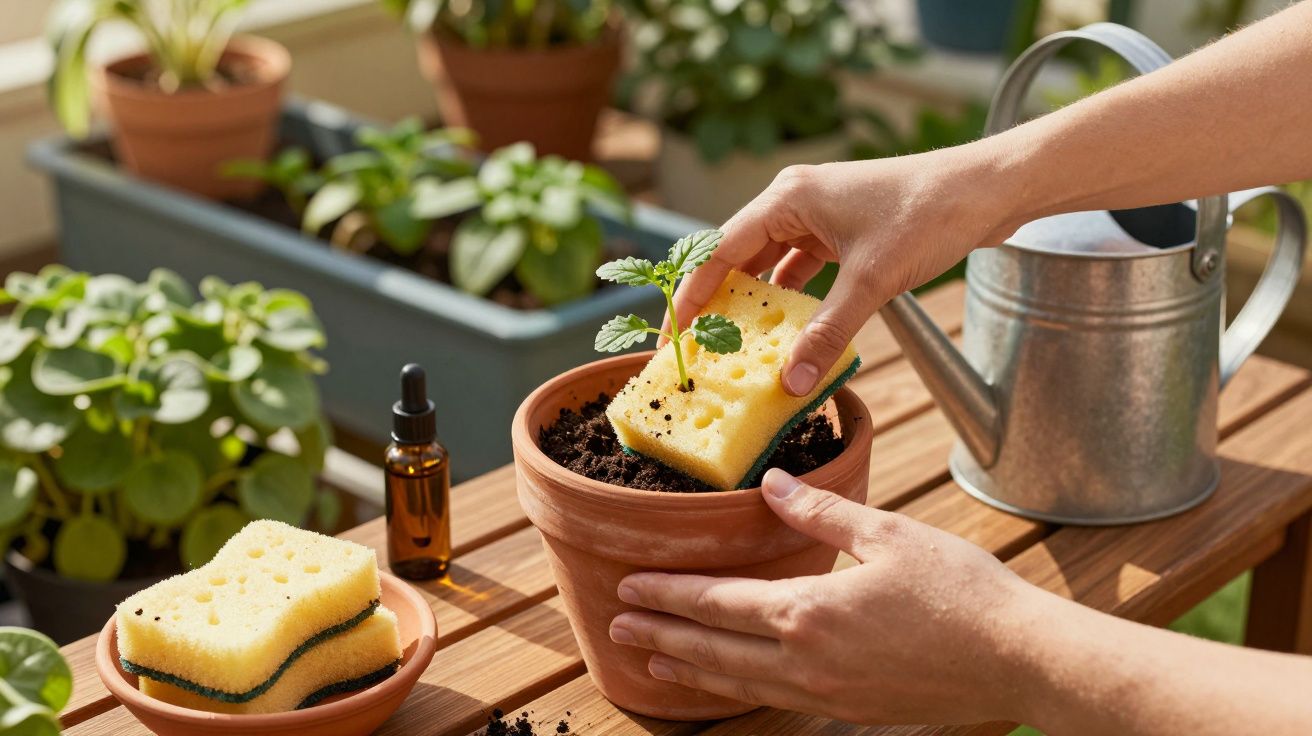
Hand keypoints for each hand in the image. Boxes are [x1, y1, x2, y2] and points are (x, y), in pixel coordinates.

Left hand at [608, 468, 1048, 725]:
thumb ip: (823, 512)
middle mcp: (806, 661)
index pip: (718, 602)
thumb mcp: (889, 535)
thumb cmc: (960, 591)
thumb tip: (774, 486)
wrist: (1017, 659)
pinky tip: (730, 685)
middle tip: (616, 630)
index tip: (630, 587)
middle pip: (714, 650)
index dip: (669, 594)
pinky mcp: (851, 711)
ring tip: (653, 664)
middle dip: (662, 637)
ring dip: (691, 672)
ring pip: (740, 684)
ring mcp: (826, 695)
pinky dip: (739, 692)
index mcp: (809, 612)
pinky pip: (776, 701)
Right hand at [668, 143, 1024, 395]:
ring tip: (737, 345)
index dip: (695, 294)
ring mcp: (821, 215)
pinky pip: (804, 269)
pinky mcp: (845, 232)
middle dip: (722, 302)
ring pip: (773, 265)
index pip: (722, 250)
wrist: (988, 190)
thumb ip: (827, 334)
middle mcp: (797, 201)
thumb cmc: (929, 214)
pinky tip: (787, 331)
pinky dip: (794, 300)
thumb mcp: (871, 282)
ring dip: (759, 303)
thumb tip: (792, 382)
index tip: (675, 332)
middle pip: (741, 257)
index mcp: (789, 198)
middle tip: (700, 347)